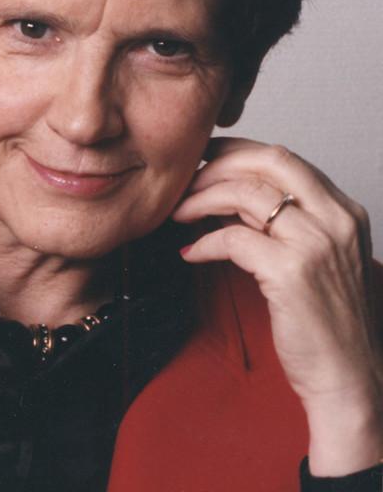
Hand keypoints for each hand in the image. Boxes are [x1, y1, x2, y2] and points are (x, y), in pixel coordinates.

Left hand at [172, 137, 382, 474]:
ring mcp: (315, 244)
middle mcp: (335, 219)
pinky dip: (204, 241)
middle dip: (219, 162)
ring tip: (180, 211)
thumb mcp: (317, 255)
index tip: (208, 156)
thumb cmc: (325, 318)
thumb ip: (288, 220)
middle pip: (267, 162)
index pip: (285, 158)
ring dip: (202, 198)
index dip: (239, 151)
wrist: (346, 376)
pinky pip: (233, 239)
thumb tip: (231, 189)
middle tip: (187, 176)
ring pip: (246, 194)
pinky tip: (190, 251)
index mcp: (343, 210)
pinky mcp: (291, 272)